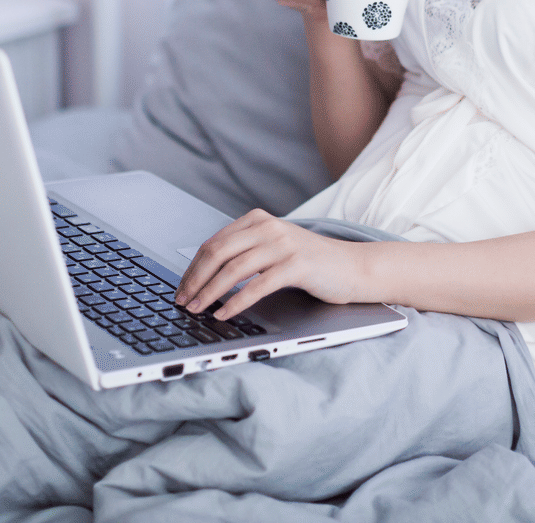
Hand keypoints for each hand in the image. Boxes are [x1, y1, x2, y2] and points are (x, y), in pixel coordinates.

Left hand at [175, 209, 369, 320]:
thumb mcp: (274, 248)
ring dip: (210, 292)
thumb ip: (246, 251)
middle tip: (182, 301)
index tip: (180, 289)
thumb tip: (205, 276)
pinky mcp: (296, 265)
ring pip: (234, 269)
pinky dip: (236, 302)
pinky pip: (257, 286)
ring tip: (197, 309)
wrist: (353, 267)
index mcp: (258, 220)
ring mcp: (283, 244)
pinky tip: (224, 314)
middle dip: (195, 280)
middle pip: (218, 252)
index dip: (192, 268)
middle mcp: (269, 227)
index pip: (213, 243)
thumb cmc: (311, 263)